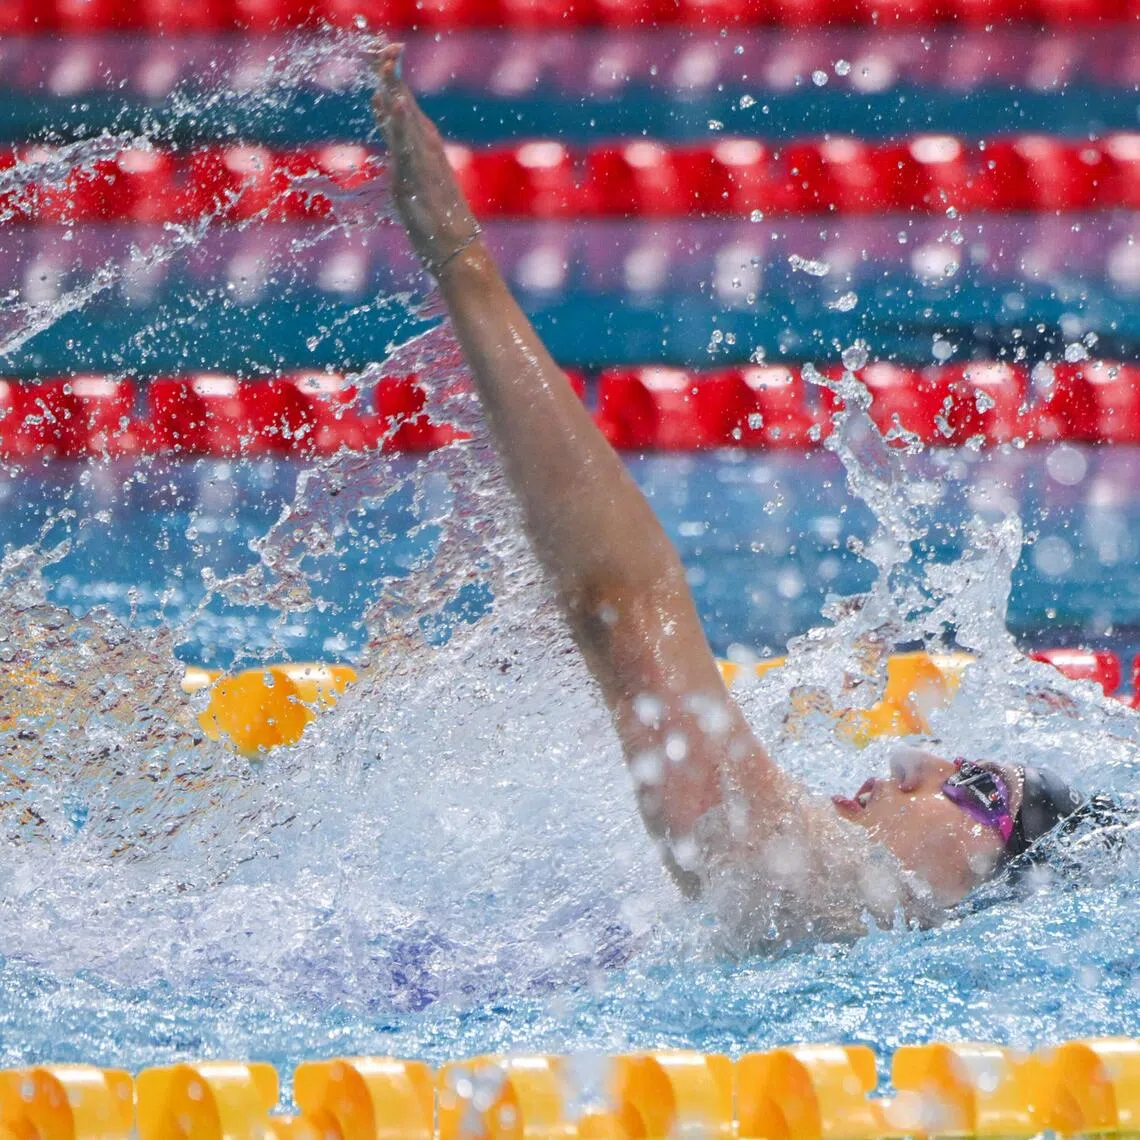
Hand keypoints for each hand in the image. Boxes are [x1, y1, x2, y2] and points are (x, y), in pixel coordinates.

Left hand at [371, 44, 482, 275]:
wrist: (461, 257)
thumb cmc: (446, 241)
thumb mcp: (424, 211)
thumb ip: (415, 191)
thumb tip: (404, 183)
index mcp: (431, 166)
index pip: (411, 128)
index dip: (397, 105)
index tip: (384, 83)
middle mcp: (430, 162)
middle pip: (411, 115)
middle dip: (397, 85)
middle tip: (385, 53)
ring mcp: (425, 169)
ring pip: (408, 123)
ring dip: (397, 92)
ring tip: (386, 64)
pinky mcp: (419, 181)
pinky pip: (408, 144)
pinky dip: (400, 121)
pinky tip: (393, 100)